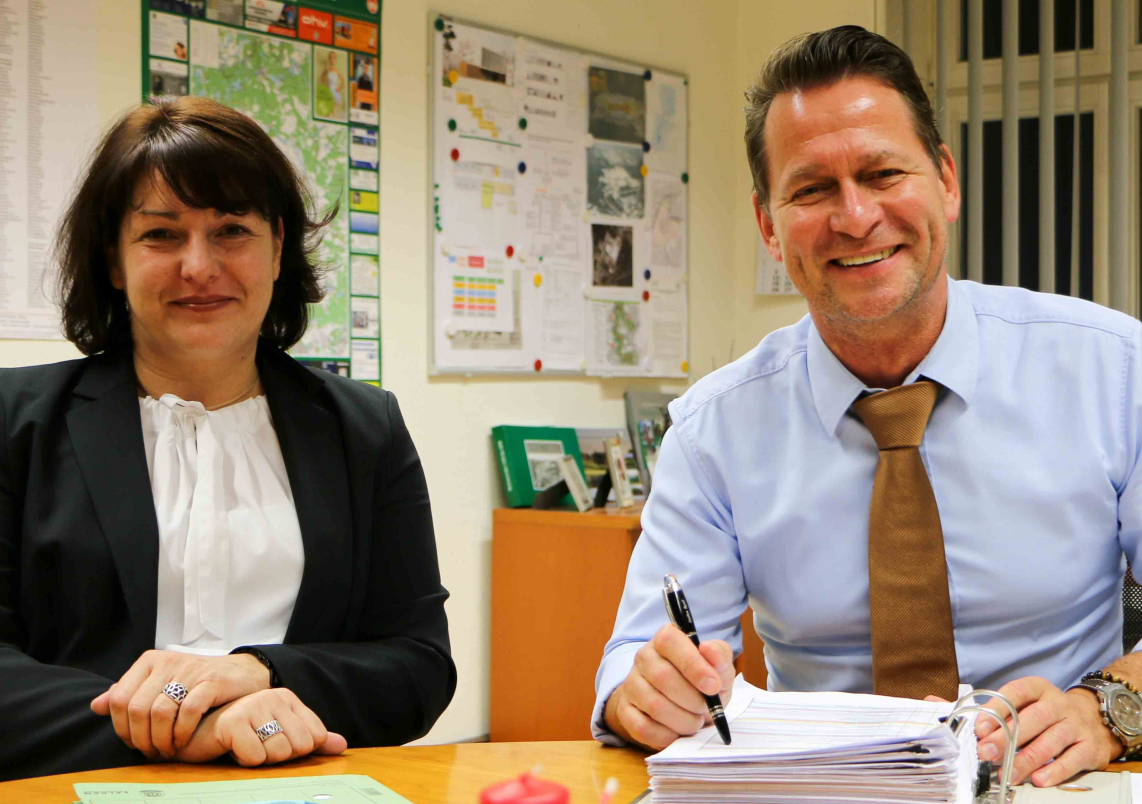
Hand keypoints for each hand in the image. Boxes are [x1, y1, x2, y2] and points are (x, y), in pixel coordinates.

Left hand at [91, 650, 271, 759]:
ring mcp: (190, 670)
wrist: (242, 673)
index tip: (135, 743)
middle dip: (141, 738)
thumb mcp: (160, 684)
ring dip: (161, 739)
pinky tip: (183, 741)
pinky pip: (187, 711)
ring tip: (167, 750)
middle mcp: (167, 662)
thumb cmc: (197, 683)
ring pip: (159, 712)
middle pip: (137, 708)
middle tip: (152, 751)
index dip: (122, 728)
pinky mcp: (212, 681)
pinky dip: (181, 732)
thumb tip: (97, 706)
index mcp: (149, 662)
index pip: (119, 699)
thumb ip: (130, 694)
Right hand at [174, 688, 347, 765]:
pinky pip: (254, 758)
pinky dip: (243, 760)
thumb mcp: (279, 735)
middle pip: (298, 747)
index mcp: (288, 698)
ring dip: (260, 758)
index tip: (274, 742)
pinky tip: (232, 748)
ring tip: (244, 745)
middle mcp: (272, 696)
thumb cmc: (240, 735)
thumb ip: (311, 740)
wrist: (197, 733)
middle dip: (277, 756)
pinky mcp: (232, 723)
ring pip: (278, 753)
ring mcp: (252, 706)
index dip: (295, 750)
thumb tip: (341, 746)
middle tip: (257, 746)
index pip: (314, 738)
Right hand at [604, 623, 733, 749]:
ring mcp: (631, 683)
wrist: (682, 705)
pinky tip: (677, 732)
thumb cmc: (701, 682)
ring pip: (653, 705)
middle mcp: (644, 657)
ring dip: (682, 720)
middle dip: (692, 699)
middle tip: (706, 708)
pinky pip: (641, 726)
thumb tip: (708, 650)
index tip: (713, 686)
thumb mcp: (718, 667)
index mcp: (666, 639)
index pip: (670, 642)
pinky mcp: (625, 710)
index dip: (693, 665)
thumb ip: (719, 656)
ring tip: (694, 721)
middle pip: (662, 677)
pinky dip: (665, 735)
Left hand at [972, 676, 1120, 785]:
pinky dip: (1055, 771)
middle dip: (1007, 737)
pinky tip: (1039, 779)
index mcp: (1039, 688)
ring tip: (1008, 773)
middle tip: (988, 752)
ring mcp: (1078, 725)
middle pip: (1034, 718)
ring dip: (1027, 759)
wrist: (1097, 720)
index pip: (1016, 692)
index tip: (980, 728)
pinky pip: (1073, 760)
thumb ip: (1008, 716)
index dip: (997, 709)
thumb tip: (983, 735)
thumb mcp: (1030, 706)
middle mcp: (1059, 703)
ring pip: (1051, 741)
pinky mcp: (1091, 747)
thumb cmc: (1052, 715)